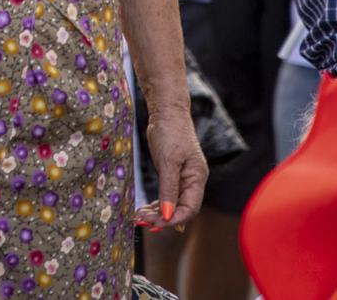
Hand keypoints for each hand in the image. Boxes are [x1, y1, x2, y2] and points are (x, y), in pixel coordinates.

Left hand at [144, 110, 207, 227]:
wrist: (166, 112)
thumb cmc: (170, 133)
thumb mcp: (168, 161)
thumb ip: (168, 189)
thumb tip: (166, 214)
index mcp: (197, 178)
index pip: (190, 208)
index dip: (174, 219)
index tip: (156, 224)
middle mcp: (192, 181)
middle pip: (181, 209)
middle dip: (163, 218)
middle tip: (142, 220)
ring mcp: (182, 178)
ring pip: (172, 203)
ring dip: (157, 212)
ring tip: (140, 216)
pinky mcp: (172, 174)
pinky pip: (166, 195)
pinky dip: (156, 203)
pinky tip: (145, 208)